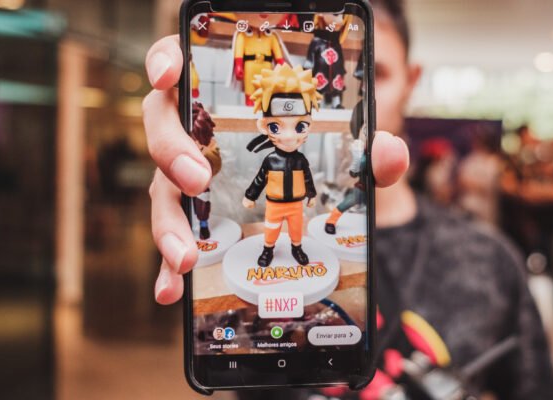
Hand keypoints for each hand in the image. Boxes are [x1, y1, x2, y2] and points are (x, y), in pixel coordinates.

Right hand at [144, 35, 408, 304]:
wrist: (304, 196)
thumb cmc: (315, 159)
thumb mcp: (345, 150)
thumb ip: (369, 148)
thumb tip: (390, 153)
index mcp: (224, 100)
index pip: (181, 63)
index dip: (165, 60)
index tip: (168, 75)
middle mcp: (196, 132)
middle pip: (163, 126)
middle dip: (173, 149)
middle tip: (198, 178)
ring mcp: (185, 174)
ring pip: (162, 189)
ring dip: (170, 223)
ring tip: (187, 257)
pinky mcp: (189, 214)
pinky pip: (174, 235)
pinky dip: (166, 264)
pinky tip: (172, 289)